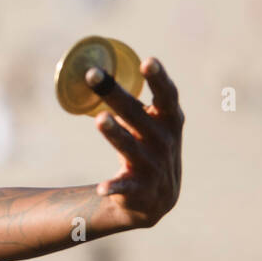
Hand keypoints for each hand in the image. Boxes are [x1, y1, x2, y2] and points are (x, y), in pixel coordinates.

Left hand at [88, 56, 183, 227]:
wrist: (154, 198)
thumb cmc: (148, 147)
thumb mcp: (149, 123)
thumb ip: (132, 100)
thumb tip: (99, 69)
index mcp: (168, 120)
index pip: (167, 97)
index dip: (159, 79)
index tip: (148, 61)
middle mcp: (163, 141)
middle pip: (137, 115)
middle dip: (115, 94)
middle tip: (93, 75)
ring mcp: (152, 165)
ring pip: (130, 147)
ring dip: (116, 133)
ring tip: (100, 119)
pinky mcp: (139, 189)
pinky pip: (124, 186)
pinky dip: (114, 187)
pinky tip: (102, 188)